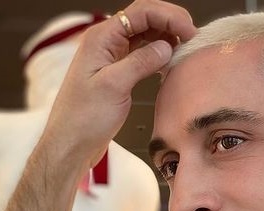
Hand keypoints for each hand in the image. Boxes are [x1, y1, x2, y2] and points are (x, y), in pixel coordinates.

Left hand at [44, 0, 195, 169]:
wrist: (71, 143)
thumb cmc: (82, 119)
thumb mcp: (114, 87)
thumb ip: (140, 62)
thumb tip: (166, 46)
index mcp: (100, 38)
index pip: (140, 12)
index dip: (168, 16)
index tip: (189, 30)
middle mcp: (106, 43)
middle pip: (144, 18)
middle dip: (170, 22)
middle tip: (192, 37)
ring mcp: (112, 57)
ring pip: (146, 34)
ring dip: (167, 37)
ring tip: (185, 48)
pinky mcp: (119, 72)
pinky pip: (143, 53)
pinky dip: (160, 53)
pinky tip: (170, 61)